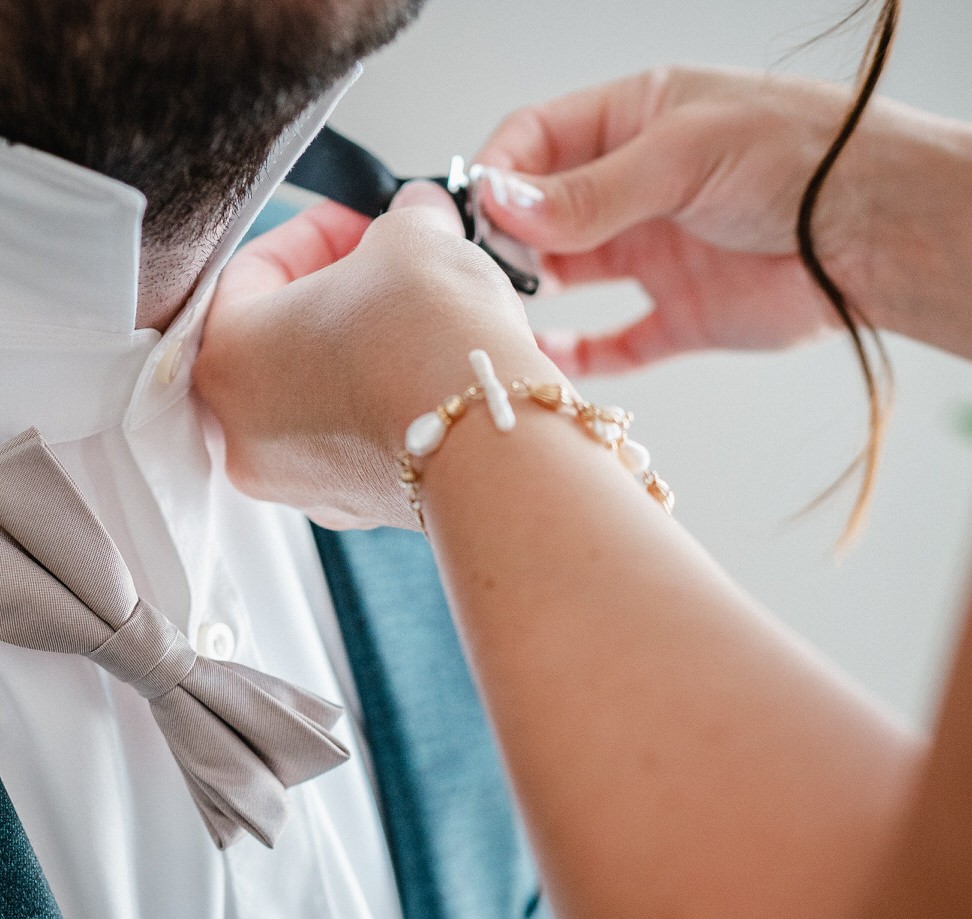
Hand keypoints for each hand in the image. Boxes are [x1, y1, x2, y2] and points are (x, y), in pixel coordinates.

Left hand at [196, 183, 559, 530]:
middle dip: (340, 292)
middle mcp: (244, 431)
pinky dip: (383, 400)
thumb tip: (415, 217)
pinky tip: (429, 371)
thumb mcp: (412, 238)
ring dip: (362, 348)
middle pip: (281, 339)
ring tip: (418, 317)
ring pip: (319, 393)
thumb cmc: (431, 342)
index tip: (360, 220)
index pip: (252, 270)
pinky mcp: (352, 505)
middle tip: (388, 266)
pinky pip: (356, 437)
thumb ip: (402, 218)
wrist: (494, 437)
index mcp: (226, 357)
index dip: (315, 231)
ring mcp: (297, 479)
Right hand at [475, 65, 971, 371]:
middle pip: (541, 212)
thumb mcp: (684, 154)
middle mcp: (638, 186)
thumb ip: (589, 190)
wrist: (884, 232)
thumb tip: (502, 205)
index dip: (499, 174)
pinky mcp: (682, 315)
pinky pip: (614, 342)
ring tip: (502, 312)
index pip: (537, 140)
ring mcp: (657, 252)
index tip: (474, 213)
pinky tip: (546, 356)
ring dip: (530, 294)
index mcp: (636, 121)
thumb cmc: (805, 157)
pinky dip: (578, 355)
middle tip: (482, 269)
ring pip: (568, 277)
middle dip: (505, 238)